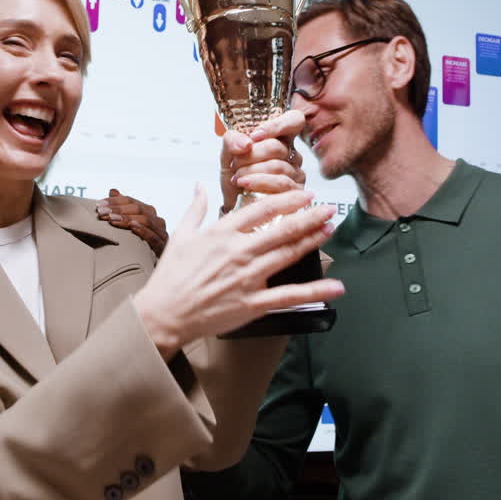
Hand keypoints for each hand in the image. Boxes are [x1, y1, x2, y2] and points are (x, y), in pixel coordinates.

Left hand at [96, 188, 168, 255]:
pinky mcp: (162, 246)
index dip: (115, 201)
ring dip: (127, 218)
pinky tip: (132, 227)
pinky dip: (143, 230)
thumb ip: (122, 208)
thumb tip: (113, 190)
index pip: (131, 201)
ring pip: (146, 220)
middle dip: (118, 209)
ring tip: (111, 219)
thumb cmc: (139, 244)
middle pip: (138, 208)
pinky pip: (154, 236)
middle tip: (101, 212)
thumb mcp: (128, 225)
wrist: (152, 267)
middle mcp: (157, 220)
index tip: (99, 205)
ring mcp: (161, 233)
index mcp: (148, 212)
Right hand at [132, 184, 344, 358]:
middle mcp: (239, 252)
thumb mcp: (180, 236)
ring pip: (288, 254)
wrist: (165, 312)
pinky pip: (289, 295)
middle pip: (282, 229)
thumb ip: (195, 209)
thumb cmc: (171, 276)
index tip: (304, 195)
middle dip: (310, 217)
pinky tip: (335, 287)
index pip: (261, 210)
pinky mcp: (253, 302)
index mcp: (221, 233)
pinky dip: (315, 291)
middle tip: (328, 208)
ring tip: (329, 230)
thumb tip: (200, 187)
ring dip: (312, 241)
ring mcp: (248, 277)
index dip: (287, 200)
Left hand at [219, 110, 306, 212]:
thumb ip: (232, 141)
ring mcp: (296, 173)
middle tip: (235, 164)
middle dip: (249, 156)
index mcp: (280, 137)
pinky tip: (245, 185)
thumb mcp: (227, 153)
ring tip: (237, 177)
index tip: (254, 135)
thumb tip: (246, 143)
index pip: (294, 120)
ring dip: (250, 171)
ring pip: (277, 166)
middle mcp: (292, 154)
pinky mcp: (296, 192)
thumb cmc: (236, 174)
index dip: (276, 125)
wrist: (233, 202)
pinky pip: (281, 183)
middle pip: (276, 147)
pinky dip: (258, 182)